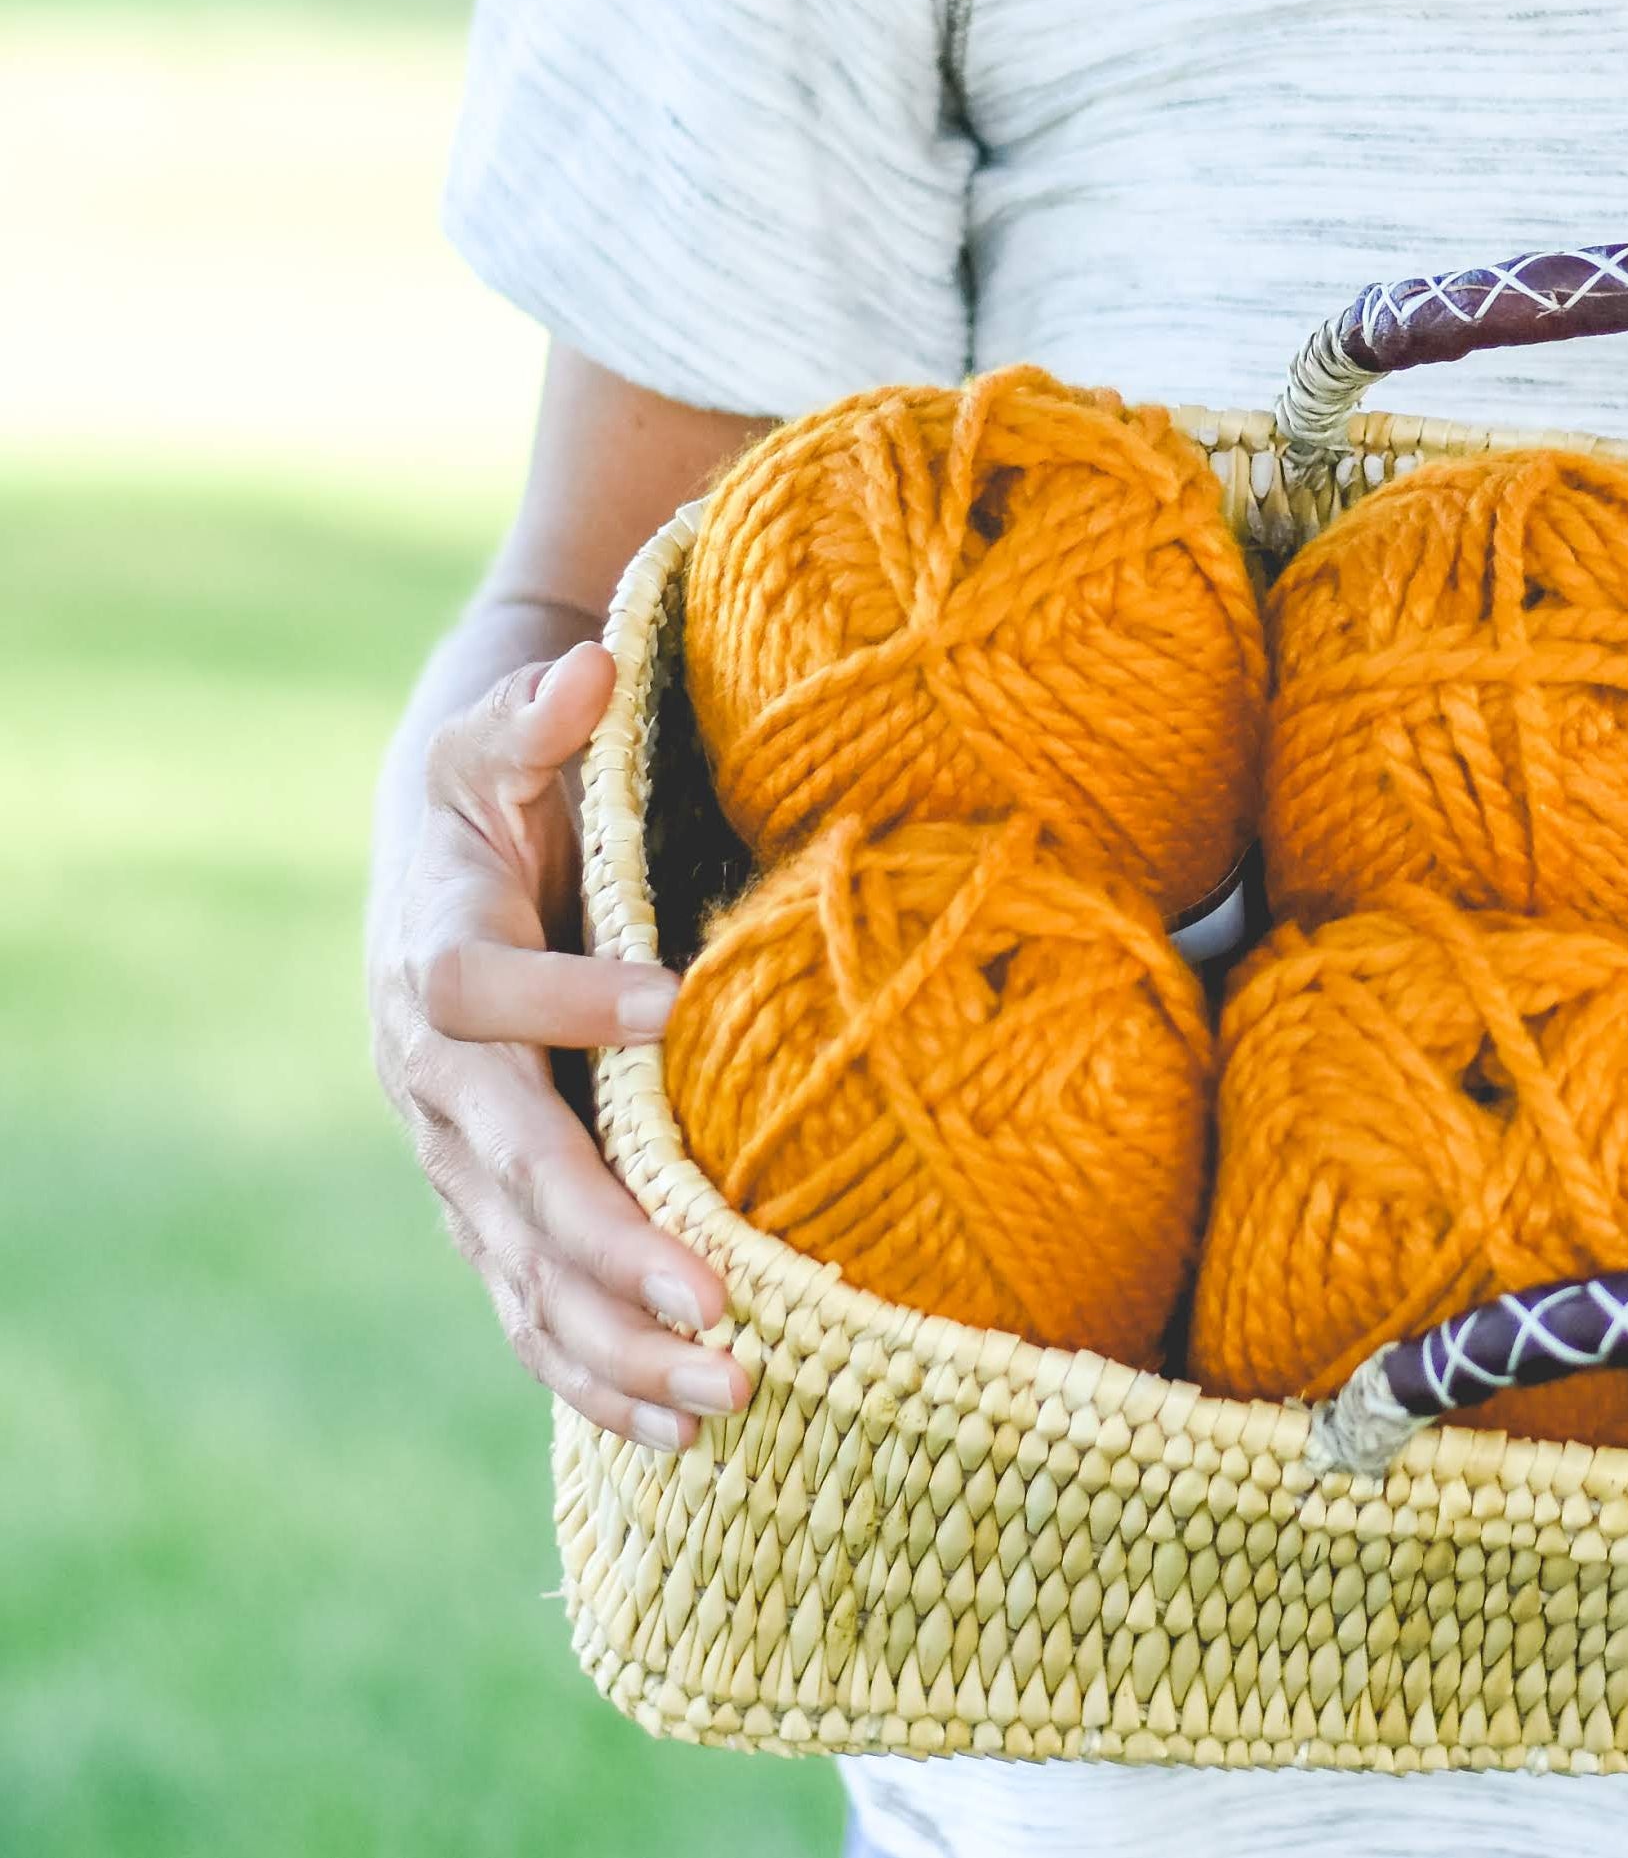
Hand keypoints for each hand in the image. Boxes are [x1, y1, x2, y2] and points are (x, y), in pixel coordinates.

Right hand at [369, 639, 750, 1448]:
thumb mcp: (504, 729)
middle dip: (613, 1248)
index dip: (565, 997)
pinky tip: (675, 1429)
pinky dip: (593, 1373)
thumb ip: (542, 710)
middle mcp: (435, 1080)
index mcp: (437, 958)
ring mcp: (457, 1162)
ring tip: (727, 1397)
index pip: (481, 989)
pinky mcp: (487, 1208)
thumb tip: (589, 666)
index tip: (664, 1003)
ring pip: (526, 1272)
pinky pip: (532, 1307)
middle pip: (513, 1178)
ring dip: (620, 1346)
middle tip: (718, 1309)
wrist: (433, 847)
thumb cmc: (495, 783)